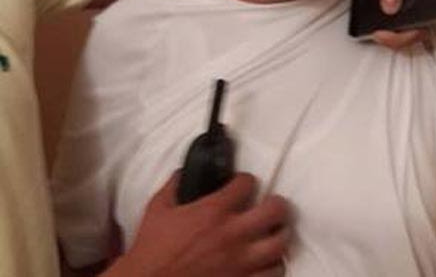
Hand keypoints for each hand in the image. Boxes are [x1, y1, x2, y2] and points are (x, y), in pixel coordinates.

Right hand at [102, 172, 289, 276]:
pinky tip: (264, 264)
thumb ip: (174, 186)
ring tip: (271, 237)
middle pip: (275, 210)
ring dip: (278, 239)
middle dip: (277, 205)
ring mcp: (240, 263)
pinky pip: (273, 275)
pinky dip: (272, 268)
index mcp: (214, 211)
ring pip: (279, 246)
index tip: (242, 185)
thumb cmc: (151, 251)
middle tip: (271, 206)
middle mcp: (233, 234)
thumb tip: (182, 173)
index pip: (247, 183)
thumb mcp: (157, 210)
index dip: (246, 181)